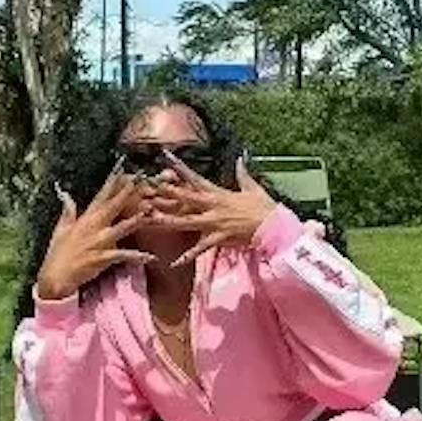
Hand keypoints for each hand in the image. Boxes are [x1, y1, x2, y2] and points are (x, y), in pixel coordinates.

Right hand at [36, 167, 153, 300]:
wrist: (55, 277)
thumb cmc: (58, 254)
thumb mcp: (61, 229)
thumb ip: (67, 211)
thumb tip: (66, 195)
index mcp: (86, 219)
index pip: (101, 196)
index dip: (112, 182)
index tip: (121, 170)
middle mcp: (94, 227)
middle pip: (113, 206)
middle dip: (126, 193)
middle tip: (140, 181)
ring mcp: (99, 242)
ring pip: (121, 227)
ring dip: (135, 220)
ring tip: (149, 213)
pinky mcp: (103, 257)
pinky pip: (124, 255)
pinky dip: (137, 256)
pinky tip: (151, 257)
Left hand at [150, 153, 276, 267]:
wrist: (273, 225)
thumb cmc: (264, 207)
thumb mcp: (252, 187)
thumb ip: (242, 173)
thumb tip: (241, 158)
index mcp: (218, 192)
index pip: (194, 177)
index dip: (178, 167)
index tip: (164, 157)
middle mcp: (213, 205)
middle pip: (184, 197)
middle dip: (165, 193)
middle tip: (147, 189)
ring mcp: (215, 222)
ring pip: (186, 221)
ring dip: (168, 221)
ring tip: (151, 221)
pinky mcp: (219, 237)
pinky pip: (200, 248)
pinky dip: (188, 256)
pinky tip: (175, 263)